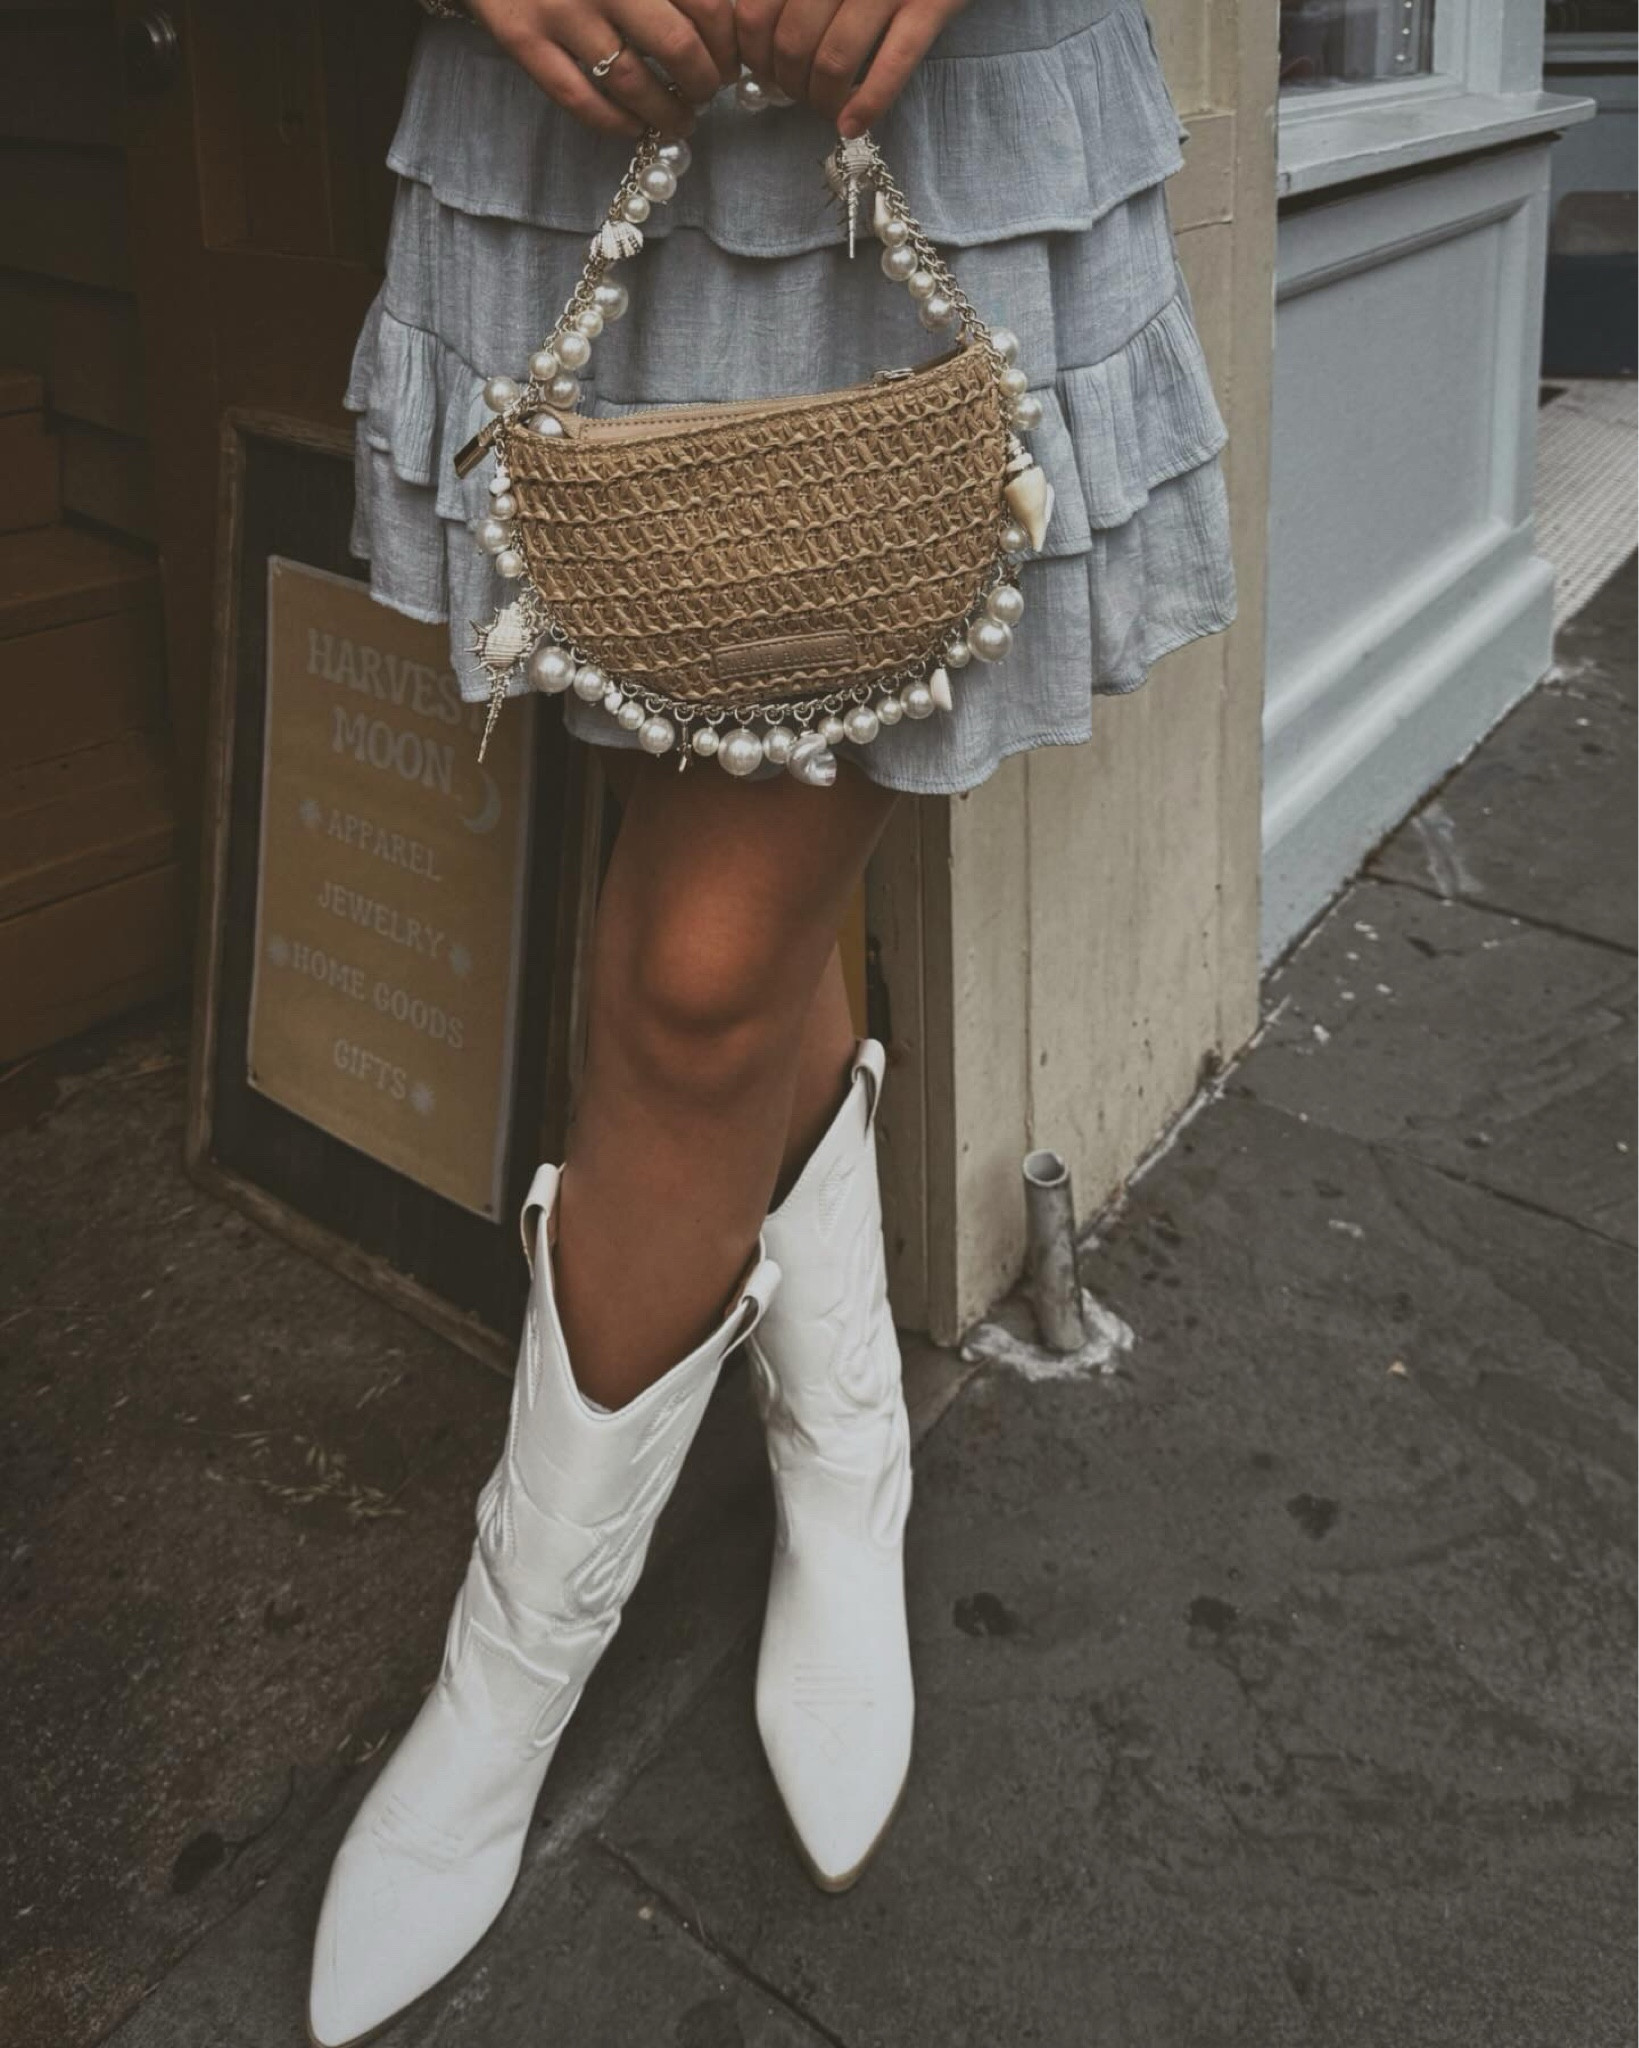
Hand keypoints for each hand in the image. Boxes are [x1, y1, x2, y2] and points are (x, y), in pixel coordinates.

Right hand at [468, 0, 737, 136]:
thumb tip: (720, 11)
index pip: (708, 5)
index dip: (727, 43)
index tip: (730, 60)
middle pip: (678, 47)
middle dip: (704, 82)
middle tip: (708, 92)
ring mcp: (560, 11)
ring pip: (631, 82)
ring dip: (666, 112)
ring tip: (681, 119)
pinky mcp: (522, 39)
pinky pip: (578, 99)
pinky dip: (615, 123)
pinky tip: (634, 127)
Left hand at [733, 0, 969, 135]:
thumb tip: (754, 41)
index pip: (754, 15)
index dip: (754, 56)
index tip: (766, 69)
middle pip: (792, 44)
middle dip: (790, 84)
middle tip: (801, 92)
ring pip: (834, 61)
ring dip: (823, 100)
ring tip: (828, 107)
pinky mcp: (930, 6)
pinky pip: (893, 66)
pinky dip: (868, 105)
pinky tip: (852, 125)